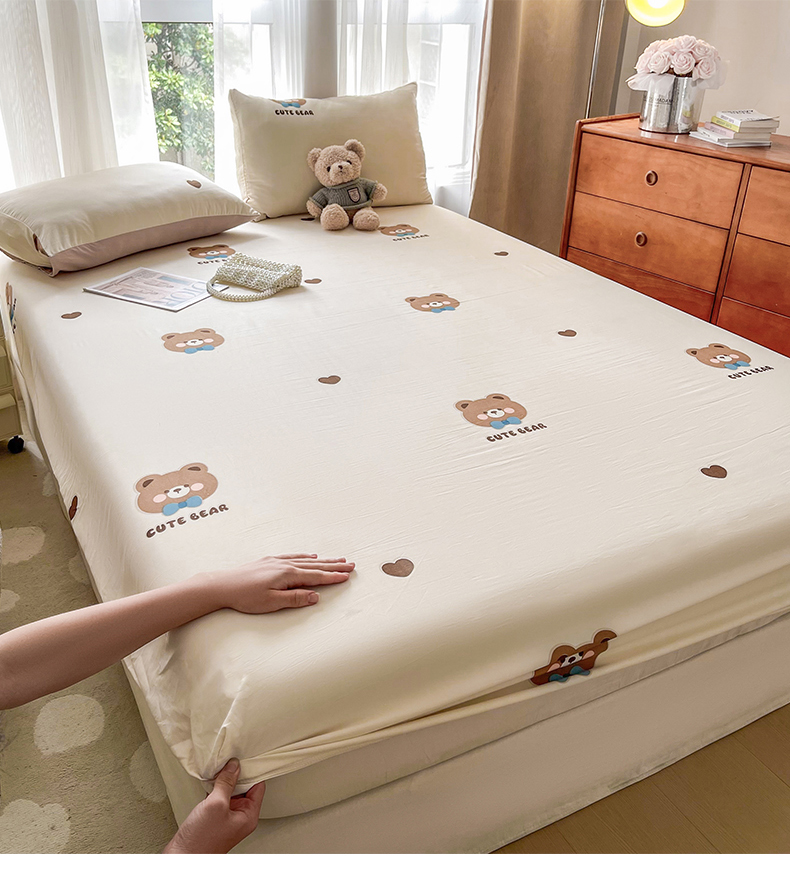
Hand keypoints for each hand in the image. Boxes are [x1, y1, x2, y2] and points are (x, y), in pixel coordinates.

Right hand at [164, 759, 264, 853]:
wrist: (181, 858)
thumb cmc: (200, 841)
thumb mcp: (216, 804)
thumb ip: (226, 783)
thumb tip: (234, 767)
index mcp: (248, 816)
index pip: (258, 787)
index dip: (253, 771)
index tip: (246, 758)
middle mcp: (240, 817)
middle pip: (244, 787)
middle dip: (237, 774)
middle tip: (230, 759)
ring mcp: (227, 817)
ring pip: (231, 791)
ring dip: (225, 780)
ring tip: (219, 768)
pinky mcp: (214, 818)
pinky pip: (219, 797)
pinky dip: (215, 788)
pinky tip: (210, 781)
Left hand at [197, 554, 353, 613]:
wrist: (223, 585)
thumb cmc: (246, 596)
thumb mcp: (272, 602)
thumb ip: (295, 598)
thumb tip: (315, 596)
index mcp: (288, 575)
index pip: (316, 576)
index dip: (333, 577)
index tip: (347, 576)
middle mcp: (285, 565)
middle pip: (315, 566)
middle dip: (334, 566)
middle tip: (350, 564)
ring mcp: (277, 561)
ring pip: (306, 560)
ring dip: (323, 560)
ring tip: (337, 559)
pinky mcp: (269, 561)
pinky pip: (293, 556)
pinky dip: (305, 556)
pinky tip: (311, 556)